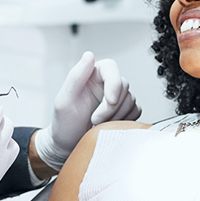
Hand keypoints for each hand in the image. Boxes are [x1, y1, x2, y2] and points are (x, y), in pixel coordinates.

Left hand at [33, 52, 140, 170]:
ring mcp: (117, 97)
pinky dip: (125, 121)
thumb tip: (89, 55)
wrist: (68, 146)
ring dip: (116, 116)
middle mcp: (105, 83)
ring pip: (130, 100)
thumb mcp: (64, 100)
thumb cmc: (64, 123)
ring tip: (98, 126)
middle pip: (123, 86)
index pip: (111, 67)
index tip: (110, 101)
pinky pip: (135, 111)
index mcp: (91, 75)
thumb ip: (76, 76)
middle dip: (111, 107)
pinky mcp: (125, 111)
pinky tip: (109, 127)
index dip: (114, 83)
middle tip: (94, 121)